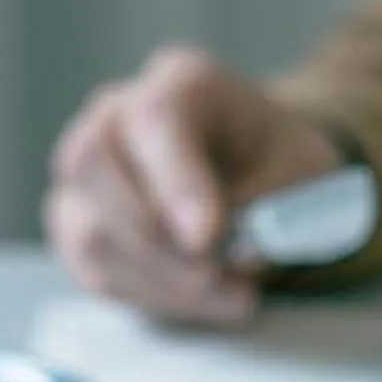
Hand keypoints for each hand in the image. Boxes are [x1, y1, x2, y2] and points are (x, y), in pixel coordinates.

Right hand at [46, 46, 347, 326]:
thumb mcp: (304, 171)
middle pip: (92, 163)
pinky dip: (152, 296)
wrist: (258, 172)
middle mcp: (115, 114)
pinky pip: (94, 270)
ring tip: (230, 295)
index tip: (209, 238)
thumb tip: (226, 255)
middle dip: (156, 240)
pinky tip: (203, 299)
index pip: (155, 117)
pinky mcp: (77, 226)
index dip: (176, 181)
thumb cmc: (279, 162)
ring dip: (162, 281)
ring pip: (89, 230)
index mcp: (181, 82)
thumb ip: (269, 205)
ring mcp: (87, 172)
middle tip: (217, 276)